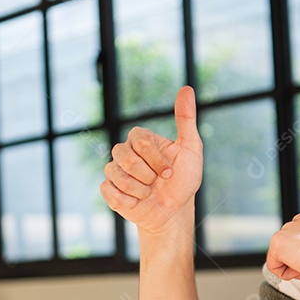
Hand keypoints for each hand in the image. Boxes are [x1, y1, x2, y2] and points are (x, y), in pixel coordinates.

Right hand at [100, 86, 203, 234]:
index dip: (156, 159)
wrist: (173, 211)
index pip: (139, 140)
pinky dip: (128, 201)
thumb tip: (186, 88)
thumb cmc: (183, 180)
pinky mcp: (108, 189)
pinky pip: (110, 192)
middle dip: (148, 175)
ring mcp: (114, 170)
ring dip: (140, 190)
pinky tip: (137, 202)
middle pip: (126, 158)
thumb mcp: (190, 148)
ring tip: (148, 193)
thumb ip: (186, 119)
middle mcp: (124, 152)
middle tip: (158, 182)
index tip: (169, 171)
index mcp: (141, 139)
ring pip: (118, 176)